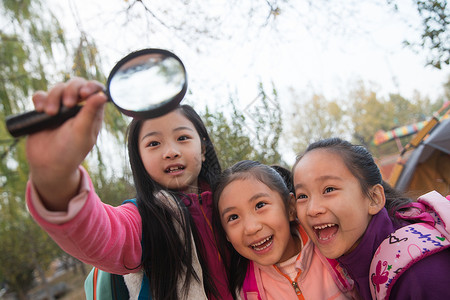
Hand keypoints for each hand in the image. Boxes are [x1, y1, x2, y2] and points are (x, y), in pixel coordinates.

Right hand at [26, 77, 106, 210]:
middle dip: (70, 90)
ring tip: (50, 113)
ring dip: (53, 96)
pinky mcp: (44, 110)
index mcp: (92, 112)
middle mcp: (78, 108)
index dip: (91, 86)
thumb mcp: (82, 132)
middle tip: (67, 104)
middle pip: (76, 84)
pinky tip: (40, 110)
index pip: (96, 90)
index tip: (84, 93)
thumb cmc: (70, 151)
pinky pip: (41, 95)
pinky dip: (40, 99)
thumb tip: (103, 95)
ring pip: (58, 88)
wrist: (47, 165)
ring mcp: (61, 108)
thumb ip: (90, 113)